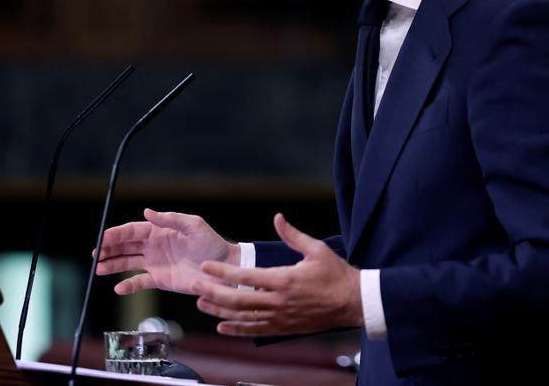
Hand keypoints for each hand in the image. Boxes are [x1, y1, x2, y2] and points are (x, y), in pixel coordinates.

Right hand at [95, 209, 239, 295]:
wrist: (222, 267)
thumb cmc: (211, 242)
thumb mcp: (193, 226)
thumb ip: (170, 219)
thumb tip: (147, 212)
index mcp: (159, 231)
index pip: (132, 231)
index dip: (116, 234)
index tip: (102, 238)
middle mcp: (154, 246)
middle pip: (125, 246)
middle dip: (109, 249)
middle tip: (96, 255)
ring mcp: (155, 263)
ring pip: (128, 263)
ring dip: (112, 265)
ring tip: (98, 269)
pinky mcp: (160, 279)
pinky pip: (140, 282)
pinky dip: (128, 286)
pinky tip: (118, 288)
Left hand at [194, 213, 362, 336]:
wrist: (352, 302)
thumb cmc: (336, 274)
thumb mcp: (316, 249)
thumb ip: (293, 235)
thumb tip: (277, 217)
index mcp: (284, 279)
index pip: (245, 276)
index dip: (223, 271)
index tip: (206, 266)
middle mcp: (279, 301)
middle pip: (238, 300)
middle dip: (213, 293)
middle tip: (195, 286)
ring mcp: (280, 317)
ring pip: (242, 317)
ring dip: (219, 311)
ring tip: (201, 304)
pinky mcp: (283, 328)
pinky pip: (255, 331)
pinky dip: (236, 329)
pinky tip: (222, 327)